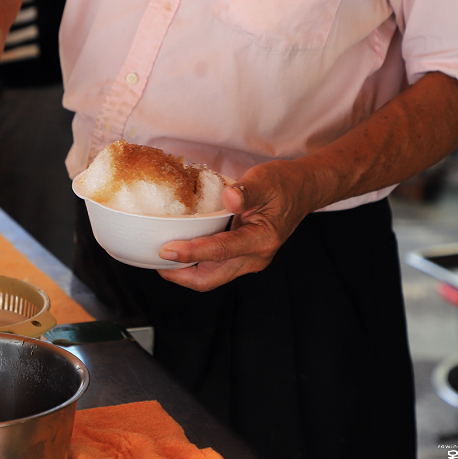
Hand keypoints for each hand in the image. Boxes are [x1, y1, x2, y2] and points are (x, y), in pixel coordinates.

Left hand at [157, 160, 316, 290]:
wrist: (302, 190)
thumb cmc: (283, 184)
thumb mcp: (264, 180)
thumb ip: (246, 191)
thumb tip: (229, 197)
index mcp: (261, 240)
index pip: (220, 251)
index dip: (191, 253)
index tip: (166, 250)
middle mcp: (255, 257)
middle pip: (211, 278)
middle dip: (180, 275)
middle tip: (155, 261)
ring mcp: (249, 260)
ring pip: (211, 277)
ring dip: (185, 272)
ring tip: (161, 260)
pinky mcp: (243, 257)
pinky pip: (215, 268)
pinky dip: (195, 264)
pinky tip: (180, 252)